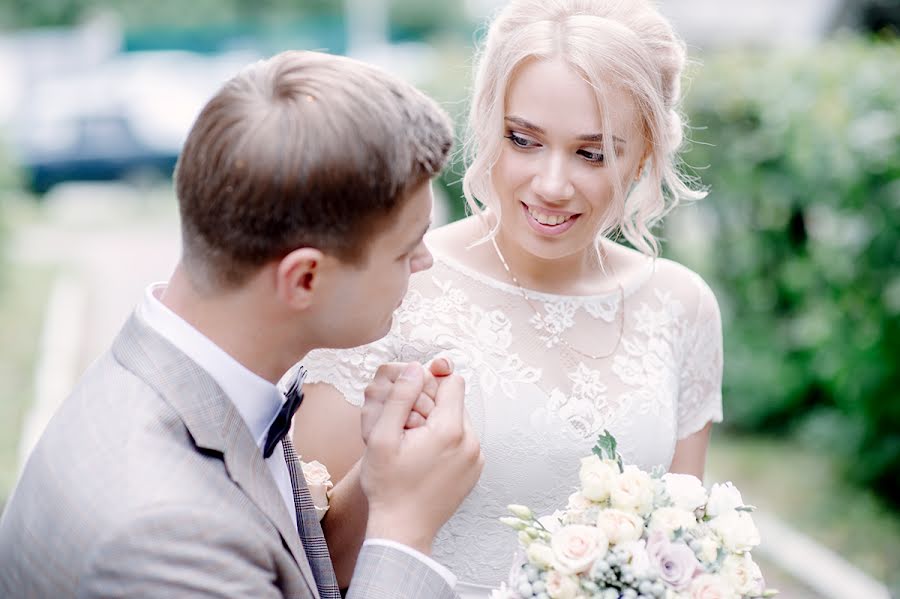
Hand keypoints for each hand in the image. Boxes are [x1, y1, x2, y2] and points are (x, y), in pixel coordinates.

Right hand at [359, 362, 482, 554]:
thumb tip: (415, 367)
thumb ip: (400, 397)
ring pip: (459, 421)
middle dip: (433, 407)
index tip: (410, 404)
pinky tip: (426, 460)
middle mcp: (471, 442)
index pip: (453, 382)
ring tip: (416, 448)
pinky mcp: (475, 471)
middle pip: (456, 402)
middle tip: (408, 431)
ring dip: (440, 426)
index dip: (429, 385)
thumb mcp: (381, 437)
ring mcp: (476, 458)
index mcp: (451, 430)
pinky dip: (447, 443)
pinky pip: (463, 442)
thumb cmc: (388, 487)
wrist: (402, 531)